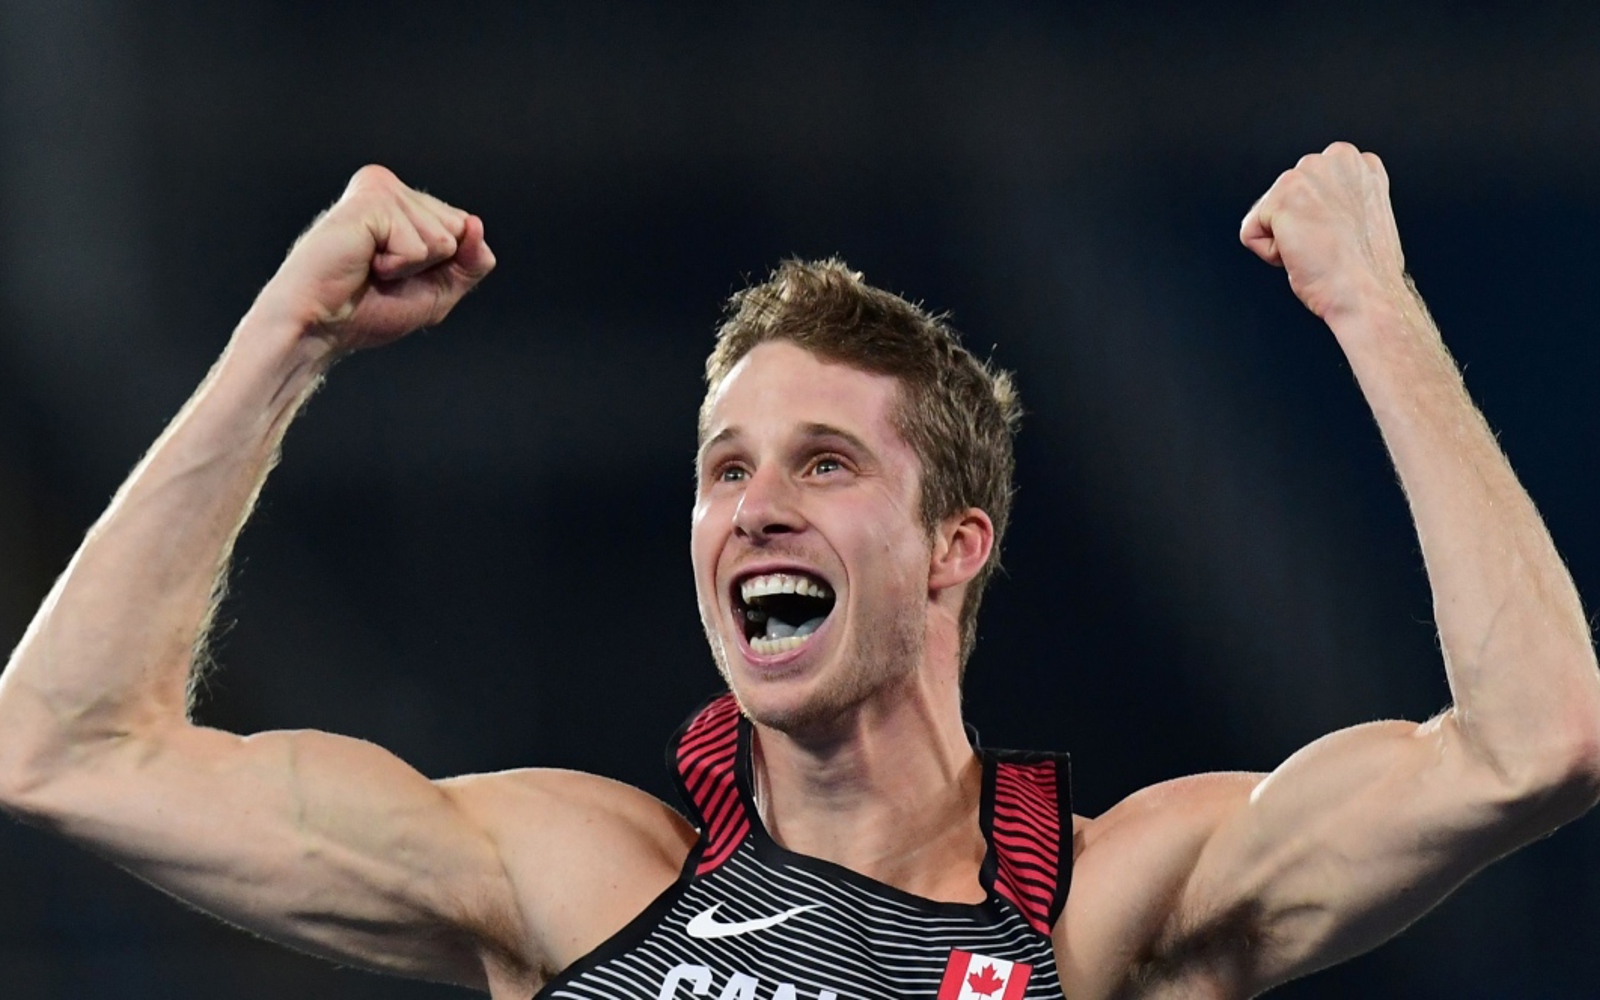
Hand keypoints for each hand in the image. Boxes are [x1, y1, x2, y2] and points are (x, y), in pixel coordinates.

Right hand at [253, 165, 495, 353]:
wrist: (320, 327)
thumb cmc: (368, 310)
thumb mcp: (440, 290)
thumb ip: (471, 261)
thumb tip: (475, 223)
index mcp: (404, 202)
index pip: (465, 229)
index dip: (443, 266)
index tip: (399, 276)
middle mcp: (392, 188)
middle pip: (460, 229)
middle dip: (431, 266)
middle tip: (382, 273)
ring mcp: (382, 189)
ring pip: (444, 238)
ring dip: (411, 268)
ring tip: (371, 267)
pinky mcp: (372, 200)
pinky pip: (421, 246)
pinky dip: (398, 267)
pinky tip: (365, 262)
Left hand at [1240, 142, 1407, 323]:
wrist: (1366, 293)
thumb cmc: (1365, 270)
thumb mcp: (1361, 216)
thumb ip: (1337, 199)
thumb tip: (1316, 207)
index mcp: (1356, 162)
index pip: (1305, 190)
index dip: (1316, 223)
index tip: (1342, 237)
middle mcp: (1333, 158)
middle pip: (1282, 198)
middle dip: (1298, 228)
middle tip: (1329, 246)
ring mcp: (1308, 174)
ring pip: (1267, 215)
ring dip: (1285, 241)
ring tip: (1318, 250)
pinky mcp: (1283, 197)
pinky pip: (1251, 233)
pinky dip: (1269, 254)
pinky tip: (1301, 254)